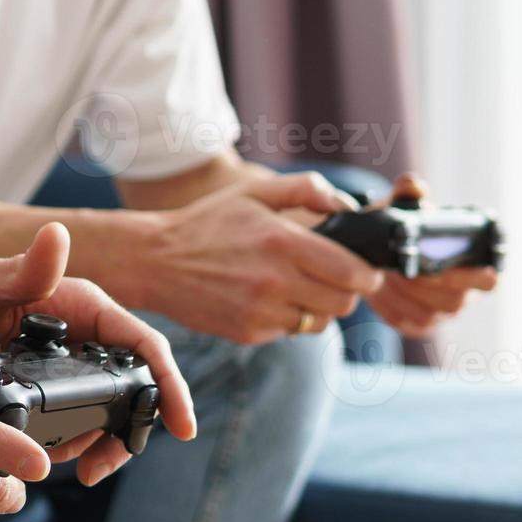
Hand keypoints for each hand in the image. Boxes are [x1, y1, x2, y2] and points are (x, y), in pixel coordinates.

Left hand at [0, 223, 195, 488]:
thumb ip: (24, 267)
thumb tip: (57, 234)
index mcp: (80, 304)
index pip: (142, 345)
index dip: (169, 386)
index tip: (181, 428)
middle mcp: (78, 332)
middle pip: (128, 387)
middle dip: (125, 430)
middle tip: (96, 467)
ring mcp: (60, 361)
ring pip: (100, 409)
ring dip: (95, 442)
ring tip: (69, 465)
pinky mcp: (40, 385)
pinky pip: (69, 418)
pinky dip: (68, 442)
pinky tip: (47, 458)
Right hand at [118, 172, 384, 344]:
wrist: (155, 261)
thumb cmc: (207, 223)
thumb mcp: (253, 193)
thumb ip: (306, 189)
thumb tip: (347, 205)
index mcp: (283, 242)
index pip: (354, 274)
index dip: (366, 273)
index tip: (362, 269)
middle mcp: (275, 281)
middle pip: (344, 303)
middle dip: (344, 290)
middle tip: (328, 276)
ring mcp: (261, 311)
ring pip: (319, 321)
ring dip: (316, 306)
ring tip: (293, 286)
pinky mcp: (249, 333)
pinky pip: (289, 331)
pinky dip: (286, 317)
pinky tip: (264, 297)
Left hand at [366, 174, 499, 336]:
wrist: (379, 249)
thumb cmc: (403, 227)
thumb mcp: (404, 207)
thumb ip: (409, 194)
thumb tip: (411, 185)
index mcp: (473, 263)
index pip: (489, 279)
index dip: (475, 276)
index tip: (451, 266)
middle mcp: (463, 291)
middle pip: (456, 301)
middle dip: (427, 285)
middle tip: (404, 270)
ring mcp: (441, 311)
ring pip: (430, 314)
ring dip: (404, 296)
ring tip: (385, 276)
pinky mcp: (418, 324)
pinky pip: (407, 323)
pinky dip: (389, 308)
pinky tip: (376, 291)